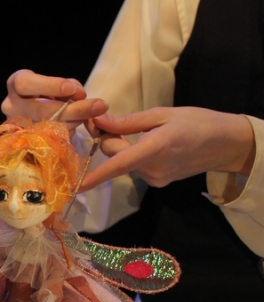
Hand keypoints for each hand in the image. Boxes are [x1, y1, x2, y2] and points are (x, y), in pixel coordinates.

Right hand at [2, 70, 107, 133]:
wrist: (39, 116)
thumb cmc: (51, 95)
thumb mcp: (58, 85)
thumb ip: (69, 88)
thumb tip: (81, 99)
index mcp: (16, 84)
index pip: (25, 83)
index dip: (49, 86)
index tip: (72, 89)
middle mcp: (10, 106)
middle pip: (40, 109)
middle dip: (72, 109)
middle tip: (98, 106)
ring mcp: (16, 127)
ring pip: (47, 127)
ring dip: (74, 122)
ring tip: (89, 115)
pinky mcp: (25, 143)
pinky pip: (51, 140)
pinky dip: (68, 132)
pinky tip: (76, 126)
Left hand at [81, 107, 255, 190]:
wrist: (225, 144)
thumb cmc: (196, 122)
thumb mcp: (162, 115)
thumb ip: (127, 122)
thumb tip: (97, 122)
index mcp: (154, 149)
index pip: (117, 164)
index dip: (94, 176)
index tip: (75, 186)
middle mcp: (152, 169)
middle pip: (114, 157)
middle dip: (108, 140)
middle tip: (108, 120)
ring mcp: (154, 178)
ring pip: (123, 162)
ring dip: (121, 148)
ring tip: (141, 131)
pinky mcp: (157, 182)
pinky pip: (133, 167)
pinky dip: (132, 156)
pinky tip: (150, 144)